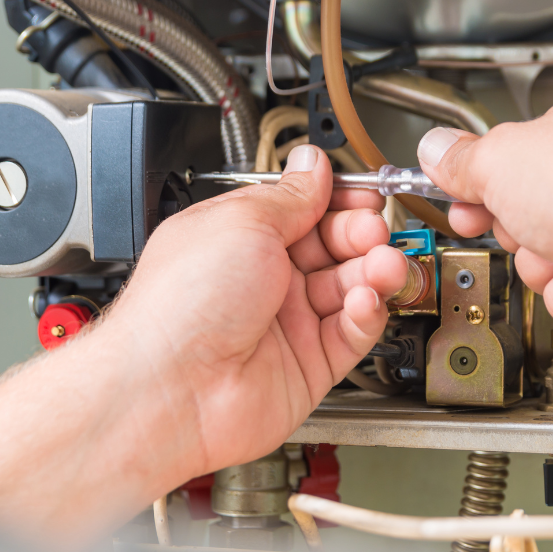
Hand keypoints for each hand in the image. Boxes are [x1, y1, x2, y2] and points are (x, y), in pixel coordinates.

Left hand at [99, 143, 406, 475]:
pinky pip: (351, 334)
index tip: (364, 194)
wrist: (171, 387)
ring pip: (349, 289)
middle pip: (332, 247)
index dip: (337, 200)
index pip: (302, 210)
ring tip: (381, 264)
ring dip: (372, 271)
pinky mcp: (306, 366)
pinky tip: (363, 300)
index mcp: (237, 238)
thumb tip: (312, 165)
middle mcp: (260, 280)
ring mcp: (284, 324)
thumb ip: (289, 196)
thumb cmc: (180, 305)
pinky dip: (366, 314)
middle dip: (360, 233)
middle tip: (372, 230)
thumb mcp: (242, 222)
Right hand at [417, 87, 552, 339]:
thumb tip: (435, 148)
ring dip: (538, 265)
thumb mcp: (499, 159)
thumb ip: (460, 158)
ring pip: (540, 258)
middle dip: (508, 228)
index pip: (509, 153)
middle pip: (520, 210)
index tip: (453, 192)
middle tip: (511, 223)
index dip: (475, 178)